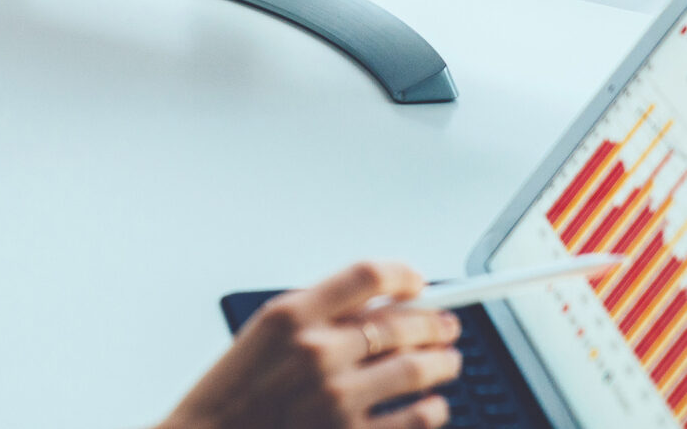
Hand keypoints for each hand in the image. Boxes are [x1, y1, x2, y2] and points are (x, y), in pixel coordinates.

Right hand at [158, 262, 462, 428]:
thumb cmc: (240, 386)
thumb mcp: (269, 332)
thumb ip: (321, 313)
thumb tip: (381, 303)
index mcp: (293, 314)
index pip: (366, 276)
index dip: (402, 274)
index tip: (418, 282)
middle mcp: (317, 352)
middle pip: (399, 322)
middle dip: (434, 322)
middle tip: (448, 324)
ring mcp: (336, 399)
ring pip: (415, 370)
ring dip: (441, 363)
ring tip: (448, 361)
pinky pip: (414, 420)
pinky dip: (433, 409)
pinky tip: (434, 404)